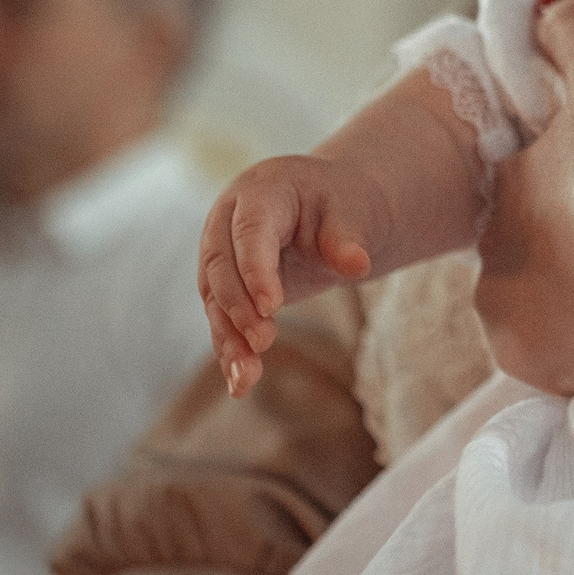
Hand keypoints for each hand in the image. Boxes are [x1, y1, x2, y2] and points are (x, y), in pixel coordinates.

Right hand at [198, 154, 382, 395]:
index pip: (250, 231)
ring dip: (228, 337)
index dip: (255, 268)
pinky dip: (230, 349)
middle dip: (238, 307)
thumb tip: (359, 266)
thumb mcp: (353, 211)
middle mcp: (228, 219)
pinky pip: (222, 318)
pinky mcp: (226, 285)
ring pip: (214, 298)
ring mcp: (221, 253)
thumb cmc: (343, 204)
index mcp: (261, 190)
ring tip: (246, 376)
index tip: (272, 306)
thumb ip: (348, 238)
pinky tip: (240, 384)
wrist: (333, 208)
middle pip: (221, 265)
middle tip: (263, 342)